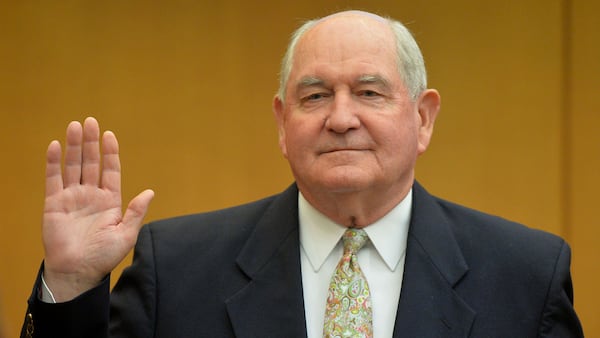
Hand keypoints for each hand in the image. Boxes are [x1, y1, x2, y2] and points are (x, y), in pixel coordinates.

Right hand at [42, 117, 153, 301]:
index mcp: (110, 200)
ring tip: (75, 126)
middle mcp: (91, 195)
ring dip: (74, 146)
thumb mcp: (126, 234)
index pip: (111, 170)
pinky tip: (55, 145)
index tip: (110, 135)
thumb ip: (136, 211)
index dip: (110, 153)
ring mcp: (72, 197)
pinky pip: (53, 179)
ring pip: (73, 165)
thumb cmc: (103, 257)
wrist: (77, 272)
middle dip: (91, 142)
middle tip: (90, 121)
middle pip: (91, 162)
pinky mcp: (54, 203)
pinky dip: (53, 162)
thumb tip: (150, 191)